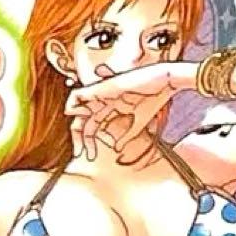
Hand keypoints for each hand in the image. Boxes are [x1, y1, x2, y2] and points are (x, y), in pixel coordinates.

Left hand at [65, 63, 179, 159]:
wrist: (163, 81)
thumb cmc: (155, 97)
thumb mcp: (139, 122)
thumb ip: (127, 135)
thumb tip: (117, 148)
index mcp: (113, 108)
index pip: (94, 125)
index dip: (90, 141)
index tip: (90, 155)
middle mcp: (105, 101)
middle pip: (85, 120)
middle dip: (82, 140)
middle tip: (83, 153)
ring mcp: (102, 94)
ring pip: (78, 109)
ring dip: (75, 127)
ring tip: (78, 143)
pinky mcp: (101, 88)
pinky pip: (77, 95)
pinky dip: (72, 105)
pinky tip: (73, 116)